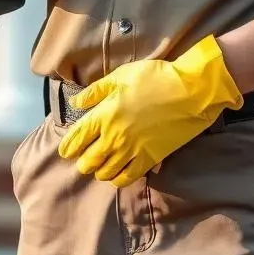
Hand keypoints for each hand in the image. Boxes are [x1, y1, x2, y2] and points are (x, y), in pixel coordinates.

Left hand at [57, 35, 242, 187]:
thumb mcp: (121, 75)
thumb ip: (95, 91)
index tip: (65, 150)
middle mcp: (115, 136)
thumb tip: (76, 103)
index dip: (69, 146)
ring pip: (105, 171)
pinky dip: (117, 179)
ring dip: (98, 170)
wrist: (188, 91)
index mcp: (105, 114)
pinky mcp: (149, 159)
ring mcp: (132, 150)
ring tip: (98, 166)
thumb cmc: (154, 77)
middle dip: (83, 161)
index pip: (78, 137)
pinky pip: (126, 178)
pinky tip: (117, 173)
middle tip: (82, 159)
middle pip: (89, 159)